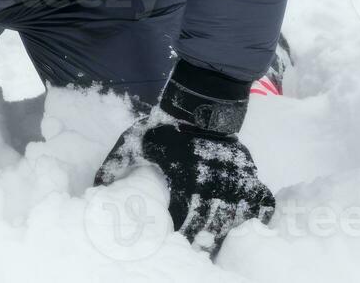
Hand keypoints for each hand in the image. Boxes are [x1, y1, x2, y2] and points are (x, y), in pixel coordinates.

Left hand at [93, 59, 275, 256]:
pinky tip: (246, 227)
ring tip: (215, 246)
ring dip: (225, 235)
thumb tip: (98, 183)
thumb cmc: (166, 127)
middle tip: (195, 253)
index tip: (174, 242)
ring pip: (234, 222)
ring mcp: (236, 182)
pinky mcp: (251, 176)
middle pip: (209, 228)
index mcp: (185, 182)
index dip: (179, 236)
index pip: (183, 222)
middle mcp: (213, 186)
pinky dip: (256, 218)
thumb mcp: (136, 140)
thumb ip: (117, 162)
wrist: (199, 106)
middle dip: (201, 242)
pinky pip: (261, 205)